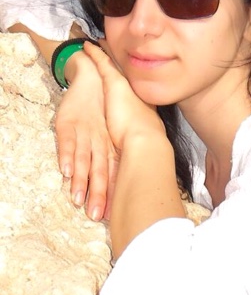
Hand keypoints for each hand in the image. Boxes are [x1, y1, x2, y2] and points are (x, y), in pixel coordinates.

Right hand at [55, 49, 118, 220]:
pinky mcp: (69, 125)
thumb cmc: (109, 108)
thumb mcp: (119, 128)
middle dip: (99, 193)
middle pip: (100, 170)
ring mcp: (86, 133)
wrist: (95, 78)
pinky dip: (68, 156)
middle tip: (96, 215)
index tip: (114, 213)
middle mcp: (102, 141)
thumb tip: (140, 176)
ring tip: (77, 199)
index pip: (116, 171)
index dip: (115, 191)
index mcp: (114, 143)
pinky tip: (66, 171)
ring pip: (84, 159)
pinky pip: (68, 142)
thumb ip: (125, 150)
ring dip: (81, 180)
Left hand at [83, 41, 165, 152]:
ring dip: (108, 52)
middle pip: (127, 72)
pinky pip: (102, 62)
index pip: (135, 87)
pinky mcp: (113, 82)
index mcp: (145, 104)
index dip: (131, 77)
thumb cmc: (146, 143)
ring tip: (102, 41)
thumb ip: (143, 134)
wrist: (145, 141)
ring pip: (115, 63)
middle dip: (121, 60)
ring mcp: (127, 85)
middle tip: (118, 48)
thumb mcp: (146, 135)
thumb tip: (145, 142)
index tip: (129, 70)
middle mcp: (138, 90)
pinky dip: (95, 53)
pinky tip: (87, 46)